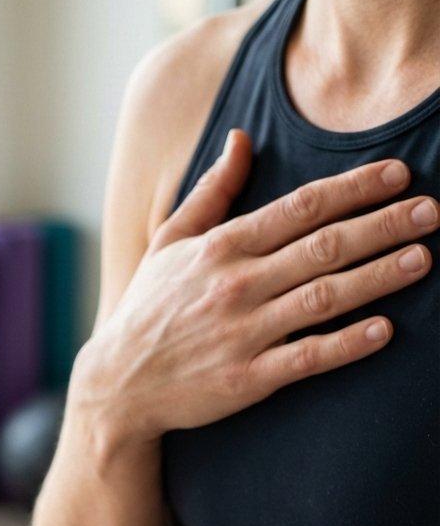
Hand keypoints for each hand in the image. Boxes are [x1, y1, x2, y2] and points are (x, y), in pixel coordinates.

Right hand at [80, 130, 436, 435]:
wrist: (117, 385)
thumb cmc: (148, 310)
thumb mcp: (168, 242)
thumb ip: (211, 192)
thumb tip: (241, 139)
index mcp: (222, 246)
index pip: (301, 207)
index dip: (355, 188)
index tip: (399, 174)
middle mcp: (236, 284)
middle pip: (323, 246)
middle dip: (383, 225)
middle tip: (432, 211)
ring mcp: (243, 333)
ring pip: (323, 297)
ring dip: (377, 277)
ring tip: (423, 259)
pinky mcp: (246, 379)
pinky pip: (306, 358)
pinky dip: (346, 344)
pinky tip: (384, 331)